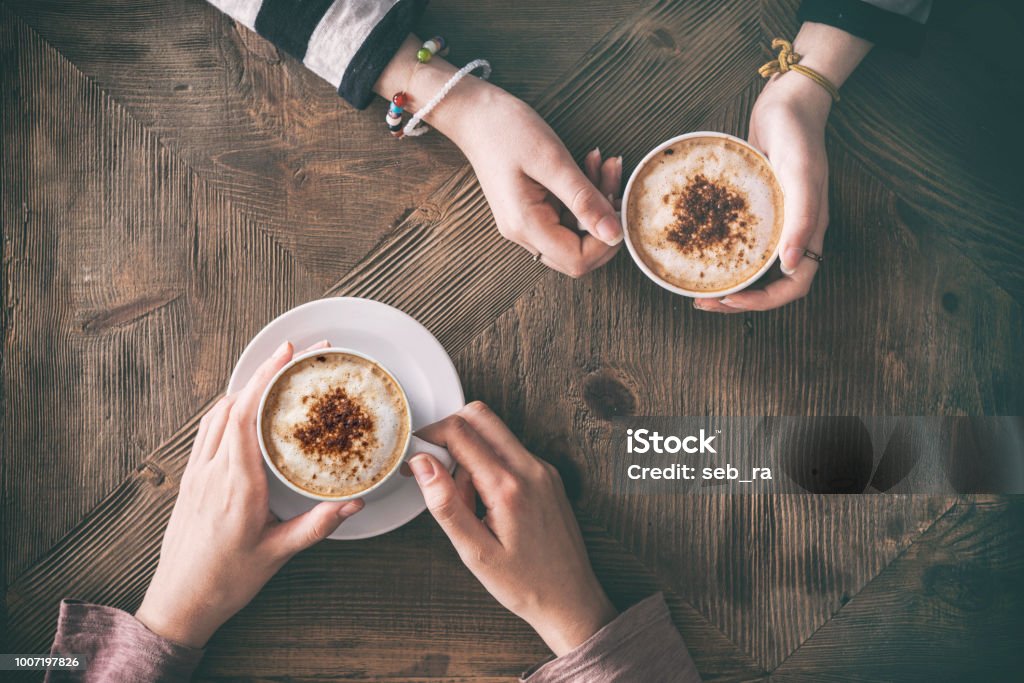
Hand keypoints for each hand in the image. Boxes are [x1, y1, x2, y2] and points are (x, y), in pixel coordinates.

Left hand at [135, 341, 363, 646]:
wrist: (179, 603)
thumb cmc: (226, 581)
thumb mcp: (278, 554)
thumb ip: (317, 525)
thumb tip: (354, 504)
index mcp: (236, 485)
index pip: (247, 415)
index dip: (268, 378)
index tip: (290, 355)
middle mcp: (212, 471)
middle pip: (233, 403)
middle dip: (265, 372)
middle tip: (295, 353)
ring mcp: (196, 473)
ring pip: (217, 413)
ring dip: (245, 387)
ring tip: (275, 374)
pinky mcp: (190, 480)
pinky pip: (208, 430)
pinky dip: (229, 409)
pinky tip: (245, 410)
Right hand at [375, 36, 622, 277]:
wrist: (473, 114)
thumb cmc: (506, 130)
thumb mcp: (551, 161)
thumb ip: (584, 200)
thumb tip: (614, 234)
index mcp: (526, 225)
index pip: (578, 260)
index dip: (606, 242)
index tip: (618, 205)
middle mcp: (523, 233)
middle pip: (578, 253)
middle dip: (604, 220)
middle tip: (612, 177)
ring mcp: (525, 224)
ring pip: (575, 233)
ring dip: (596, 202)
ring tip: (603, 164)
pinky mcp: (530, 211)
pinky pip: (566, 216)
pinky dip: (583, 195)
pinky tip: (590, 166)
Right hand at [409, 401, 617, 655]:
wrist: (571, 600)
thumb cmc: (524, 584)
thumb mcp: (474, 552)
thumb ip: (445, 503)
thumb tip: (422, 463)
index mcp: (508, 486)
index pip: (460, 431)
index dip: (428, 438)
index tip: (416, 459)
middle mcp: (530, 468)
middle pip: (480, 416)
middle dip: (449, 433)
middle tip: (436, 471)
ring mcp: (543, 470)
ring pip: (495, 432)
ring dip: (470, 451)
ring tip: (468, 500)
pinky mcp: (548, 476)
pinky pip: (510, 451)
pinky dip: (489, 464)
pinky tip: (487, 503)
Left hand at [696, 74, 829, 313]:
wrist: (786, 102)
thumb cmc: (797, 133)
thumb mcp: (800, 172)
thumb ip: (800, 217)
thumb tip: (789, 266)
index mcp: (808, 231)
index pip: (794, 285)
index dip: (764, 301)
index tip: (730, 301)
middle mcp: (792, 232)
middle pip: (769, 284)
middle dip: (738, 300)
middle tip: (702, 302)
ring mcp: (775, 221)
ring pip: (753, 266)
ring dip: (728, 282)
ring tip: (698, 287)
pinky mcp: (756, 209)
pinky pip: (740, 241)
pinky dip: (721, 253)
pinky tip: (696, 250)